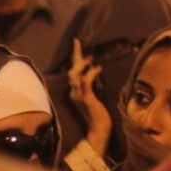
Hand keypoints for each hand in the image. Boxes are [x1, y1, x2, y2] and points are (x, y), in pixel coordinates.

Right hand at [68, 37, 111, 156]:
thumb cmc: (99, 111)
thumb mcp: (94, 93)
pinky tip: (98, 68)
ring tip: (90, 58)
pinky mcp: (86, 99)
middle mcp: (74, 92)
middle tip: (78, 42)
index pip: (73, 71)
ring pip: (74, 76)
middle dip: (75, 55)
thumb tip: (94, 67)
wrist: (99, 128)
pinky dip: (91, 73)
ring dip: (82, 65)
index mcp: (75, 91)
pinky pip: (86, 83)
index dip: (75, 56)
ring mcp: (79, 96)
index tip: (77, 42)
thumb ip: (91, 83)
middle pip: (71, 71)